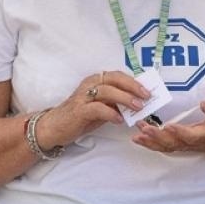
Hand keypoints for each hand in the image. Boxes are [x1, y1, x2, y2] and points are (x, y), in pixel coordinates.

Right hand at [35, 70, 151, 149]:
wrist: (55, 127)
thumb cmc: (81, 117)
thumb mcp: (101, 107)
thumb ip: (116, 103)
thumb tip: (138, 103)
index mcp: (96, 80)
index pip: (118, 76)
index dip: (134, 81)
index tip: (149, 89)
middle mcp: (89, 85)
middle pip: (114, 79)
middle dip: (132, 87)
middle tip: (146, 96)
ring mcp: (83, 97)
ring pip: (107, 91)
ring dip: (124, 98)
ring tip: (137, 107)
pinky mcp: (79, 111)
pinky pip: (97, 108)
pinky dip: (110, 113)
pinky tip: (119, 120)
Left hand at [131, 99, 204, 159]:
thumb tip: (204, 103)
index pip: (191, 136)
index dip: (180, 132)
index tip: (168, 126)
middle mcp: (192, 143)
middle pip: (173, 143)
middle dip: (158, 137)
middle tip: (145, 129)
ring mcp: (184, 146)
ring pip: (165, 146)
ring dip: (150, 141)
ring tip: (138, 133)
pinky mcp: (178, 145)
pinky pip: (162, 147)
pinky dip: (149, 144)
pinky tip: (138, 137)